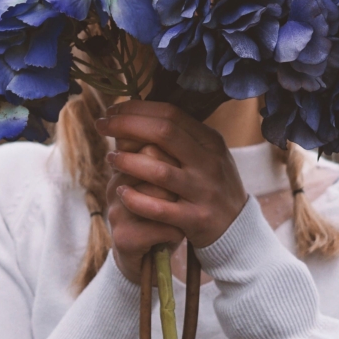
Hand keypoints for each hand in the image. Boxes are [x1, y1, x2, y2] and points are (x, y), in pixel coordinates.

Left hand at [100, 101, 248, 285]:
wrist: (237, 229)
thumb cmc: (209, 186)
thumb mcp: (205, 156)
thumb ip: (178, 137)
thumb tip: (136, 113)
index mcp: (211, 141)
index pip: (170, 113)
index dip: (137, 109)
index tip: (112, 110)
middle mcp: (209, 163)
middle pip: (163, 133)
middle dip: (126, 125)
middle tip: (101, 125)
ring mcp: (204, 192)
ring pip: (159, 171)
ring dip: (128, 162)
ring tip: (111, 159)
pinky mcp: (196, 219)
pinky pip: (159, 209)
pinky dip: (136, 199)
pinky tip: (122, 192)